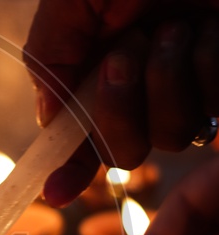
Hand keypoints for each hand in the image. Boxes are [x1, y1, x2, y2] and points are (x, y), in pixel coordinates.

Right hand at [23, 0, 218, 206]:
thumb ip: (50, 56)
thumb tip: (47, 117)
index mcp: (99, 71)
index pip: (78, 135)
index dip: (65, 168)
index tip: (51, 191)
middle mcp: (142, 88)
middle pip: (121, 152)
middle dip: (117, 110)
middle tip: (126, 53)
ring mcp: (188, 90)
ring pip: (169, 138)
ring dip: (165, 81)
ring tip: (175, 28)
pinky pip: (213, 113)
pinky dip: (205, 69)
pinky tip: (208, 31)